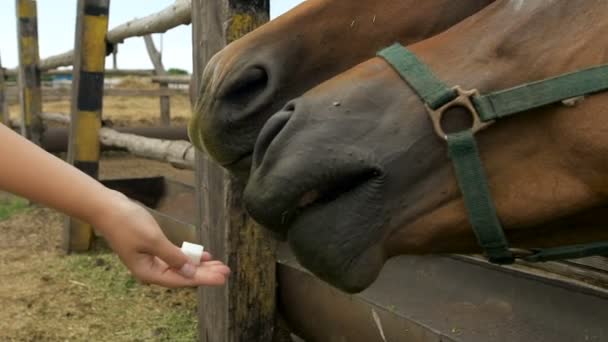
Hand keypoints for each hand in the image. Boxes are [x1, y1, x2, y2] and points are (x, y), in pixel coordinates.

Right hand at [92, 190, 230, 287]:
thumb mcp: (153, 240)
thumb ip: (172, 257)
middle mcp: (150, 269)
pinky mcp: (152, 247)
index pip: (181, 280)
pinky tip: (204, 255)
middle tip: (227, 271)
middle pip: (183, 275)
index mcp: (148, 272)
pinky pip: (175, 256)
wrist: (107, 207)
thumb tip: (189, 272)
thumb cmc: (127, 223)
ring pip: (181, 265)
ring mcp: (151, 258)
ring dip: (199, 265)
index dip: (203, 279)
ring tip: (219, 265)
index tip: (221, 278)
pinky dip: (189, 255)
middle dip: (205, 273)